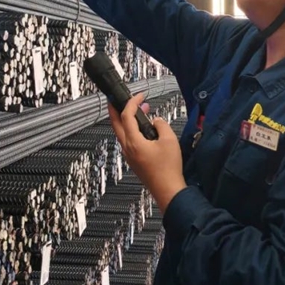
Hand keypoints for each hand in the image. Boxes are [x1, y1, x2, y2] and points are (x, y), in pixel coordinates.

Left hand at [108, 93, 186, 213]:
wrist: (168, 189)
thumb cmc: (168, 169)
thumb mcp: (169, 140)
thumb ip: (161, 125)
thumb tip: (156, 121)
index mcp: (134, 142)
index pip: (126, 116)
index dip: (131, 102)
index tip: (139, 96)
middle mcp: (128, 148)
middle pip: (115, 124)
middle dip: (115, 109)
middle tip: (117, 98)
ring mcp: (129, 155)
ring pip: (121, 132)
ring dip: (126, 119)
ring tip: (139, 111)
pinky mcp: (134, 160)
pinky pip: (128, 140)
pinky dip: (132, 130)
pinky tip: (144, 128)